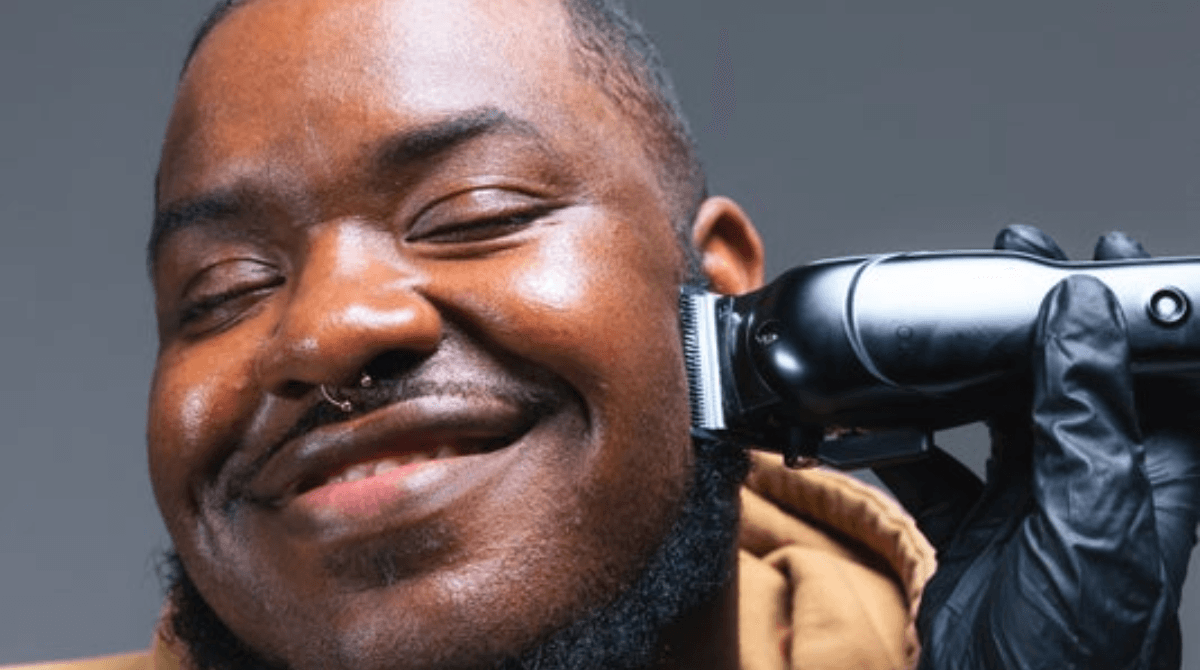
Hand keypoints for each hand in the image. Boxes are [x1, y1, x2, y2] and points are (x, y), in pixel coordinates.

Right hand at [875, 225, 1199, 668]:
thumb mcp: (1091, 523)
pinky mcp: (975, 534)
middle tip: (1014, 263)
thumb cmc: (1077, 657)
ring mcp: (1031, 508)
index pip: (1155, 372)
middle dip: (1046, 321)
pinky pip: (936, 470)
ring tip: (949, 323)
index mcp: (1147, 477)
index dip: (1135, 312)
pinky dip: (903, 442)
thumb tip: (1078, 314)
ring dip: (974, 370)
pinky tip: (879, 424)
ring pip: (1003, 415)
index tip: (1110, 253)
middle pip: (1072, 380)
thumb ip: (1085, 418)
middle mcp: (1093, 484)